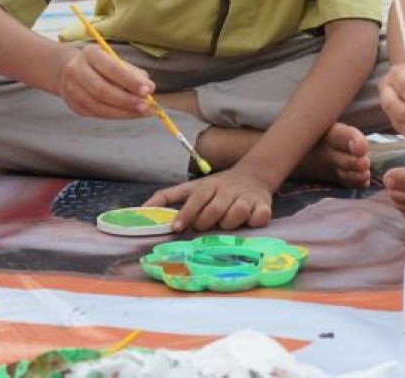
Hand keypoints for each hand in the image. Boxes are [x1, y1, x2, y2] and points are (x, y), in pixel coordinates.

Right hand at [57, 45, 154, 118]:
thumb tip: (150, 88)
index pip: (111, 69)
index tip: (148, 90)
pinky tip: (129, 114)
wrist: (69, 71)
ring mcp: (72, 89)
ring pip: (99, 106)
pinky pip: (97, 114)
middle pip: (102, 90)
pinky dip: (116, 115)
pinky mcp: (74, 105)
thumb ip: (133, 73)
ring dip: (123, 112)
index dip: (130, 81)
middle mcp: (76, 70)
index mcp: (90, 54)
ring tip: (141, 112)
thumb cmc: (100, 65)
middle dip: (127, 100)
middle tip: (146, 106)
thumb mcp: (116, 60)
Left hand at [146, 167, 273, 231]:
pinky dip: (253, 222)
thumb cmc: (218, 187)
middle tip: (204, 227)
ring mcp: (246, 198)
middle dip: (205, 223)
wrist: (253, 176)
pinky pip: (258, 218)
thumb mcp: (193, 188)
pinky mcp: (264, 206)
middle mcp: (227, 190)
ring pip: (235, 215)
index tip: (175, 228)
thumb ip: (167, 197)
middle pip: (214, 211)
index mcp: (209, 185)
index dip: (185, 214)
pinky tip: (249, 221)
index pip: (195, 199)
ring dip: (228, 224)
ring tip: (225, 224)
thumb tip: (141, 209)